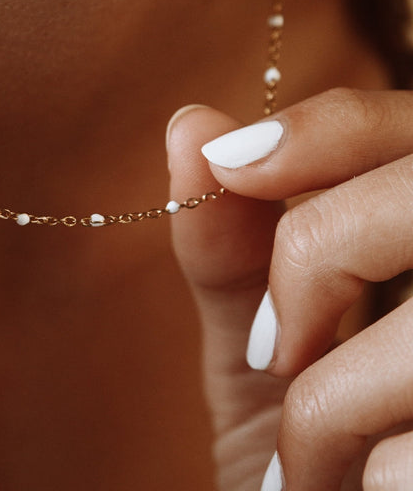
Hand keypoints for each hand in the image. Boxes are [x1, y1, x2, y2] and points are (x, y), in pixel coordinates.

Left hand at [167, 89, 412, 490]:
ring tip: (305, 465)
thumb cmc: (312, 458)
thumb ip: (230, 247)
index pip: (403, 124)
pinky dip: (367, 477)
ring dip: (327, 405)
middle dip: (317, 253)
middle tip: (276, 350)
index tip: (226, 163)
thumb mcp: (262, 350)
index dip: (314, 129)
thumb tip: (187, 125)